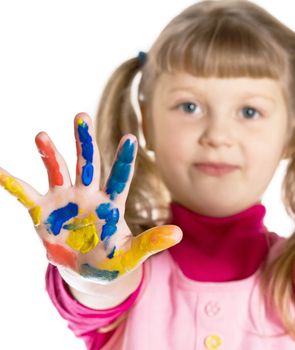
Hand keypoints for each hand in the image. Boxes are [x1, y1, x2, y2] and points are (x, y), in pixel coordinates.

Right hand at [0, 113, 181, 281]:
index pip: (119, 177)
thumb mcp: (132, 255)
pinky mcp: (43, 212)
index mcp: (111, 202)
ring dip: (50, 153)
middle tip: (82, 115)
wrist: (88, 270)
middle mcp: (88, 194)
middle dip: (84, 141)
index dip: (124, 159)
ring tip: (42, 135)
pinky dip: (12, 183)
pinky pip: (26, 195)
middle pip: (87, 163)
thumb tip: (178, 234)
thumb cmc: (113, 260)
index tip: (129, 138)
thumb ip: (151, 243)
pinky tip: (0, 170)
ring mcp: (64, 200)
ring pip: (58, 170)